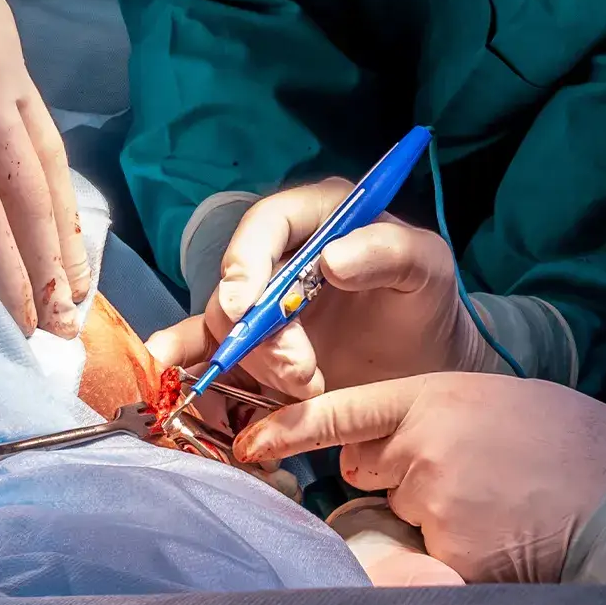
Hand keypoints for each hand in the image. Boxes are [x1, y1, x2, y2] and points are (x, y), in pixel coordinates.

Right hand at [149, 179, 499, 398]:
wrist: (422, 369)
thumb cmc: (425, 308)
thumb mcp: (428, 270)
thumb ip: (391, 251)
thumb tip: (332, 259)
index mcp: (319, 217)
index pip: (266, 224)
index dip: (247, 262)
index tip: (247, 306)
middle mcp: (281, 253)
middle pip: (239, 285)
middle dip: (262, 336)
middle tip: (303, 373)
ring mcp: (260, 301)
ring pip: (225, 327)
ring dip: (257, 365)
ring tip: (309, 387)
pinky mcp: (250, 343)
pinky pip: (204, 348)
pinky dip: (188, 365)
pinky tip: (177, 382)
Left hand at [235, 373, 605, 583]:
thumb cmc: (573, 447)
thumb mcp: (497, 403)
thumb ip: (433, 416)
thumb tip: (386, 446)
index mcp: (436, 398)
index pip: (342, 411)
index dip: (289, 429)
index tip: (249, 444)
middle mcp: (421, 446)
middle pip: (364, 465)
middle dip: (390, 472)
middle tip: (462, 473)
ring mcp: (432, 499)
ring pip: (397, 508)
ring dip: (427, 510)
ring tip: (493, 504)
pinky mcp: (446, 550)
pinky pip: (424, 551)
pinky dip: (450, 549)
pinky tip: (498, 536)